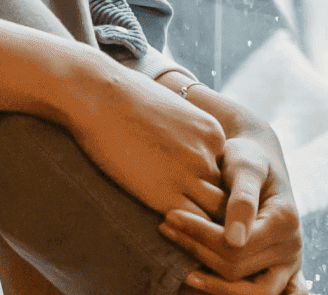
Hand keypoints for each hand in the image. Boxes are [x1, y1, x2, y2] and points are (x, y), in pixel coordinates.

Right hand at [59, 61, 228, 219]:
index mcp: (212, 134)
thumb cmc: (125, 97)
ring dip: (206, 222)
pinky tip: (171, 229)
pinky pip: (192, 222)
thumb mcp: (173, 108)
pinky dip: (187, 230)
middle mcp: (209, 154)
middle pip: (227, 193)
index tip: (194, 192)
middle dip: (216, 207)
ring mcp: (190, 175)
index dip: (211, 184)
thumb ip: (185, 131)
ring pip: (216, 212)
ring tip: (191, 232)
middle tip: (200, 219)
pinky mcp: (166, 194)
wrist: (99, 96)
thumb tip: (176, 143)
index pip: (226, 171)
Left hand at [154, 85, 303, 294]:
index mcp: (285, 221)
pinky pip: (256, 292)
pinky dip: (229, 292)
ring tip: (182, 269)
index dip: (200, 234)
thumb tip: (236, 241)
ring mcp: (287, 263)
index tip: (170, 217)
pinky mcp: (277, 270)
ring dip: (212, 283)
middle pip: (237, 269)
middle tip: (166, 229)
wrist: (257, 161)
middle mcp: (292, 247)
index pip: (236, 245)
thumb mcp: (246, 166)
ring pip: (248, 291)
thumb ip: (243, 199)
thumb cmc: (249, 157)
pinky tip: (202, 284)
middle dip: (198, 252)